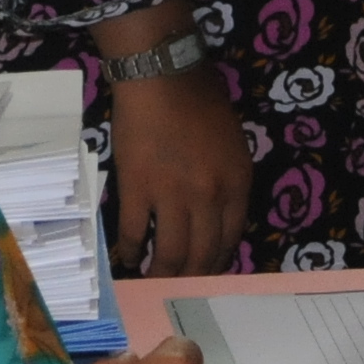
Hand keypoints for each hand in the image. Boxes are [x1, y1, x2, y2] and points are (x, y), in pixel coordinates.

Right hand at [93, 0, 250, 275]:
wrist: (162, 75)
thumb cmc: (201, 100)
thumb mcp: (233, 143)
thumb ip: (228, 180)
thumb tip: (216, 215)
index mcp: (237, 183)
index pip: (231, 239)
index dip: (217, 262)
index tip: (207, 272)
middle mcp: (209, 196)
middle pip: (202, 254)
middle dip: (191, 277)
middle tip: (179, 287)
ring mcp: (173, 195)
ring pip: (170, 253)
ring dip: (161, 273)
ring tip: (152, 280)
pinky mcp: (137, 189)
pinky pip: (134, 232)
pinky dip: (130, 250)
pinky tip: (127, 258)